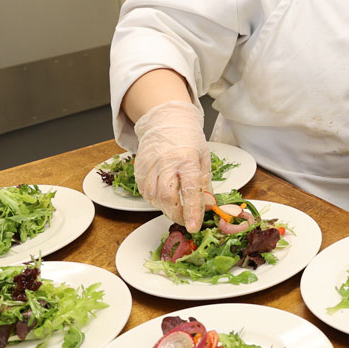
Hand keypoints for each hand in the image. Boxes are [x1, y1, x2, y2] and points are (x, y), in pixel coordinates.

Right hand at [133, 100, 215, 230]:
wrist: (166, 120)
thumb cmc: (188, 139)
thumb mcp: (203, 158)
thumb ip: (205, 183)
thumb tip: (209, 206)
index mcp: (187, 159)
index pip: (189, 190)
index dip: (191, 211)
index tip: (193, 226)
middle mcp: (166, 162)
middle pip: (167, 197)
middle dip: (176, 214)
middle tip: (185, 219)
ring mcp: (150, 165)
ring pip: (153, 197)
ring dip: (165, 208)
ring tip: (175, 207)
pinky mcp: (139, 168)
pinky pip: (144, 192)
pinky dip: (154, 200)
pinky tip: (163, 197)